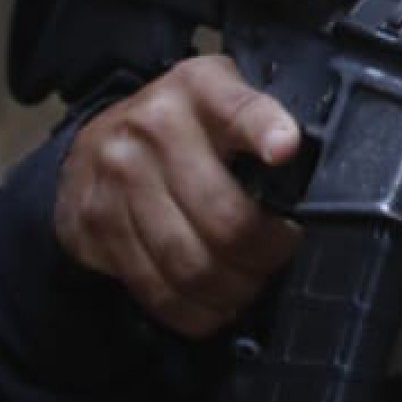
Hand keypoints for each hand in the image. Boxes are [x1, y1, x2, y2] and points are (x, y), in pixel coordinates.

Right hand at [55, 54, 301, 337]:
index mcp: (199, 89)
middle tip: (278, 254)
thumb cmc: (181, 125)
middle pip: (223, 217)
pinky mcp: (96, 225)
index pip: (238, 108)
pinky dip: (196, 311)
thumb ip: (262, 122)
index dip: (263, 129)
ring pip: (191, 264)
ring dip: (234, 289)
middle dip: (265, 253)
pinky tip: (215, 304)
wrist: (95, 143)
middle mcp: (153, 129)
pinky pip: (156, 289)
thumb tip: (305, 170)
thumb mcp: (224, 96)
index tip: (285, 149)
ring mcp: (118, 179)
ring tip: (249, 283)